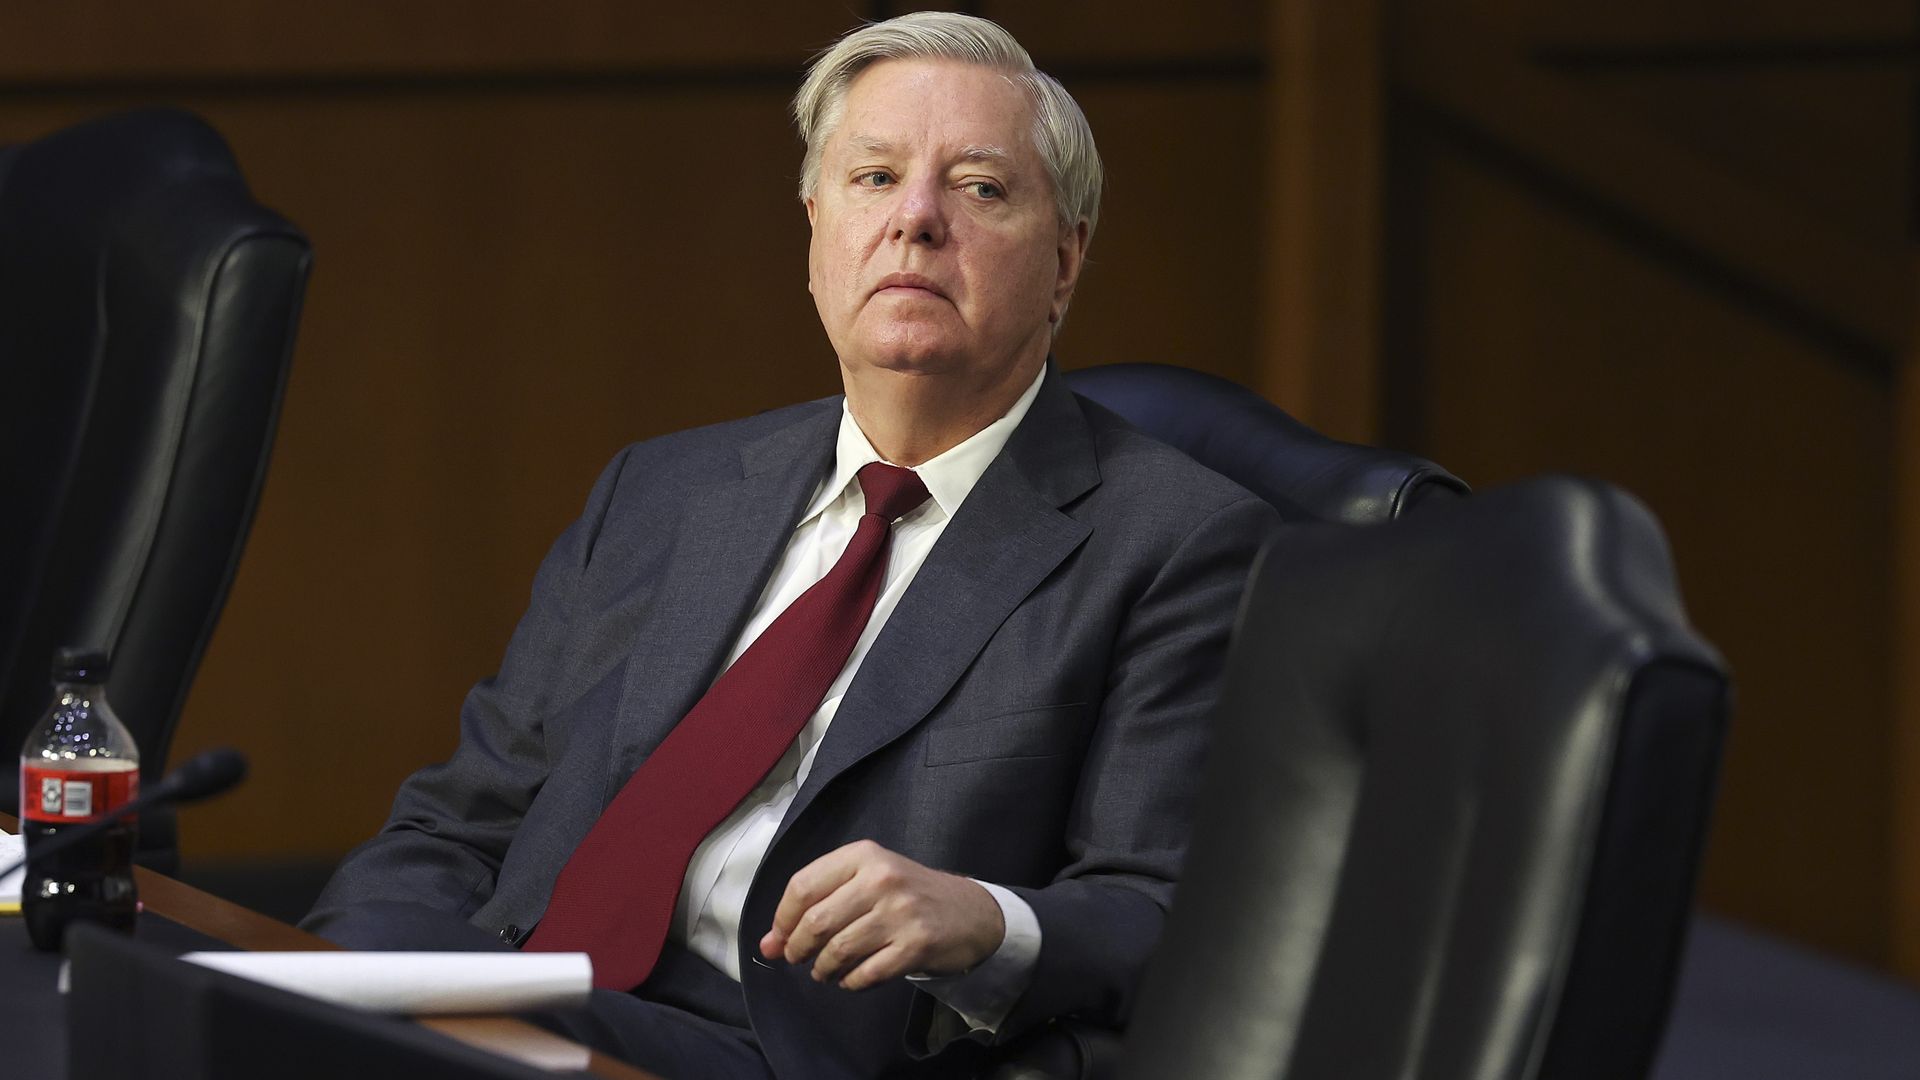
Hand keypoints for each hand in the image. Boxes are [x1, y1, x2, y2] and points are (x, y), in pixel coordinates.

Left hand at [758, 839, 1004, 989]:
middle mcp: (882, 878)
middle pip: (817, 921)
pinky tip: (851, 978)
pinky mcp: (917, 945)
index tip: (778, 939)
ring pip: (838, 951)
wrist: (969, 912)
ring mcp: (901, 912)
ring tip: (825, 970)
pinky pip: (865, 974)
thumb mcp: (865, 882)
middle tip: (800, 958)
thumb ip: (817, 904)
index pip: (803, 886)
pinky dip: (850, 982)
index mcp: (864, 855)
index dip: (782, 919)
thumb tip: (769, 944)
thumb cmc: (906, 894)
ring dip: (823, 969)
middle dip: (798, 948)